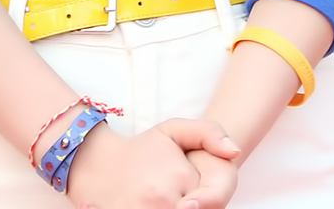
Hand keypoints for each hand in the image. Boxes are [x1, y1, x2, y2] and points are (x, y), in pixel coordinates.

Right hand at [67, 116, 237, 208]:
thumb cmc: (142, 150)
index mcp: (179, 178)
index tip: (195, 195)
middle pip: (197, 208)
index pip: (212, 199)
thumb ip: (209, 133)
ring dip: (174, 206)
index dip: (206, 198)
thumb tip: (235, 152)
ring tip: (162, 198)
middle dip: (195, 203)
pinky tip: (152, 203)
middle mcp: (165, 201)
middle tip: (181, 195)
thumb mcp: (173, 131)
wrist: (97, 164)